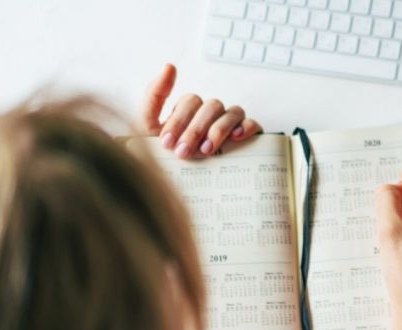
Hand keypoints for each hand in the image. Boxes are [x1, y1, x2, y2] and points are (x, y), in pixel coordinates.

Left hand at [140, 64, 261, 158]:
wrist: (178, 191)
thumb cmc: (167, 159)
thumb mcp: (149, 127)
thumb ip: (154, 95)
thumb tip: (169, 66)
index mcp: (189, 112)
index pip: (189, 101)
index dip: (178, 120)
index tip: (167, 142)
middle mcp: (210, 115)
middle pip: (210, 106)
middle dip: (194, 130)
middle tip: (183, 153)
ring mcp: (230, 124)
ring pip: (231, 112)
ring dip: (217, 130)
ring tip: (206, 151)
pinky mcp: (247, 136)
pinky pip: (252, 123)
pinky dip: (245, 127)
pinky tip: (236, 138)